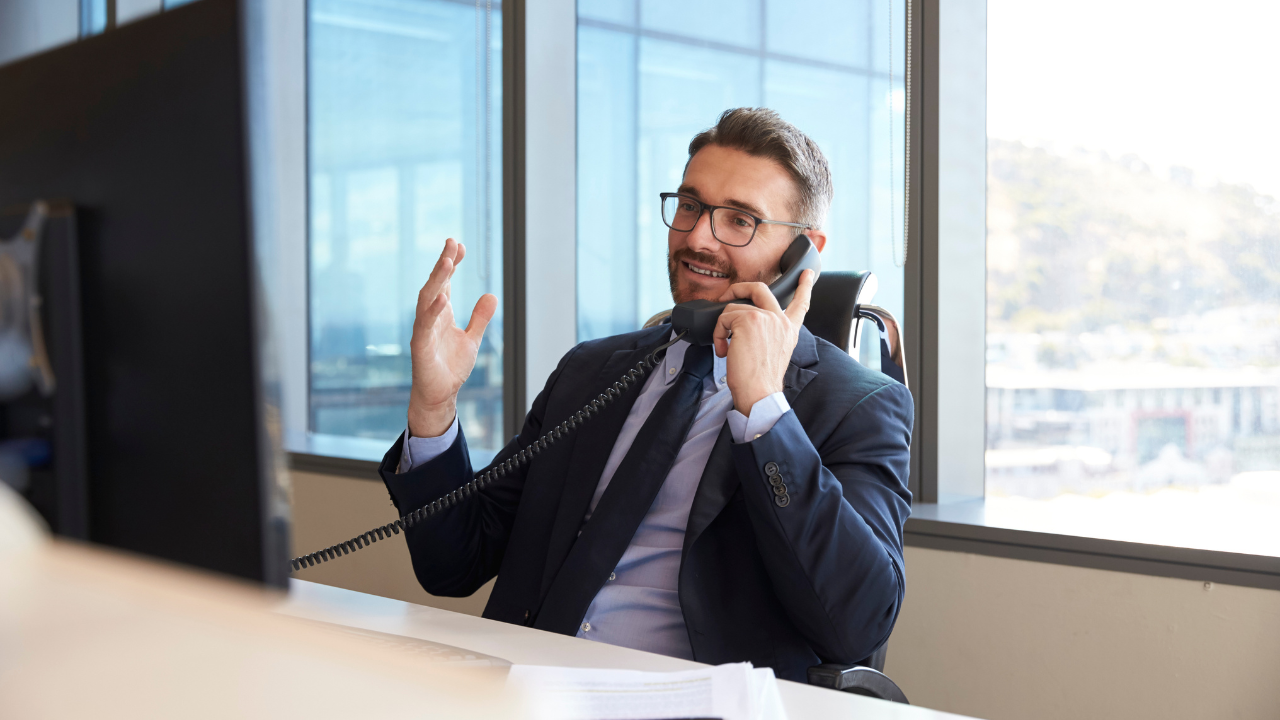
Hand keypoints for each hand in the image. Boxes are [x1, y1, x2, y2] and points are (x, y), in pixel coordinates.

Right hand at [407, 238, 497, 437]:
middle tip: (451, 243)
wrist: (440, 394)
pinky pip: (424, 325)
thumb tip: (491, 295)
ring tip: (448, 262)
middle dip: (443, 263)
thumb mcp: (472, 339)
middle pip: (435, 285)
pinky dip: (432, 311)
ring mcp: (423, 330)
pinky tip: (443, 297)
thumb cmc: (451, 367)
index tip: (459, 245)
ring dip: (436, 280)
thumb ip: (480, 318)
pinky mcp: (420, 347)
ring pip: (426, 299)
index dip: (451, 263)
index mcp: (441, 314)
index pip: (445, 282)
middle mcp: (429, 318)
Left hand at [711, 270, 815, 414]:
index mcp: (789, 330)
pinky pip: (724, 317)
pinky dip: (718, 332)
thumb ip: (768, 334)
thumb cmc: (761, 381)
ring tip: (726, 346)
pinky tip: (724, 348)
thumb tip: (745, 325)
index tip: (808, 274)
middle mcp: (781, 321)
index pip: (801, 304)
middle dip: (739, 287)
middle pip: (760, 288)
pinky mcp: (749, 319)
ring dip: (723, 327)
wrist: (759, 393)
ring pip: (734, 307)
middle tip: (727, 295)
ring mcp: (766, 317)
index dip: (805, 286)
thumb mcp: (773, 353)